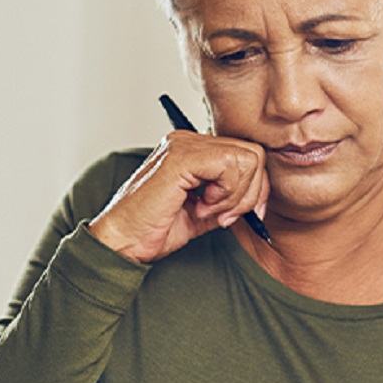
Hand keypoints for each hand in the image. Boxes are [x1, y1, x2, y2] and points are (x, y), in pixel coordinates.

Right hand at [88, 131, 267, 262]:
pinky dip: (225, 193)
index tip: (237, 216)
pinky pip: (231, 165)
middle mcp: (188, 140)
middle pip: (253, 154)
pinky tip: (200, 207)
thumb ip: (229, 197)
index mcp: (191, 149)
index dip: (253, 188)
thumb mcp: (204, 212)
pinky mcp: (181, 157)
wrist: (122, 241)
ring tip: (206, 211)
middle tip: (221, 216)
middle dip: (249, 193)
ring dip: (236, 195)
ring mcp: (184, 144)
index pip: (246, 154)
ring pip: (247, 159)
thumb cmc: (154, 230)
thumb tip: (261, 196)